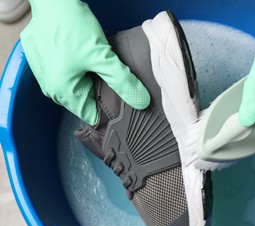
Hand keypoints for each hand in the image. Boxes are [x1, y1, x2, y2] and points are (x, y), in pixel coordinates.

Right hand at [20, 0, 149, 124]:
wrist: (52, 0)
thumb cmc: (73, 28)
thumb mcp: (103, 58)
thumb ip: (123, 82)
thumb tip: (141, 102)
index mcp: (61, 92)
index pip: (90, 116)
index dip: (109, 112)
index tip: (123, 104)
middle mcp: (49, 88)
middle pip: (83, 100)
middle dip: (100, 94)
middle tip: (115, 81)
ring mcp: (43, 73)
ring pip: (75, 86)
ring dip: (90, 80)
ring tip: (102, 68)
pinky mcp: (42, 60)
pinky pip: (66, 73)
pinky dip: (78, 69)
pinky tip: (87, 58)